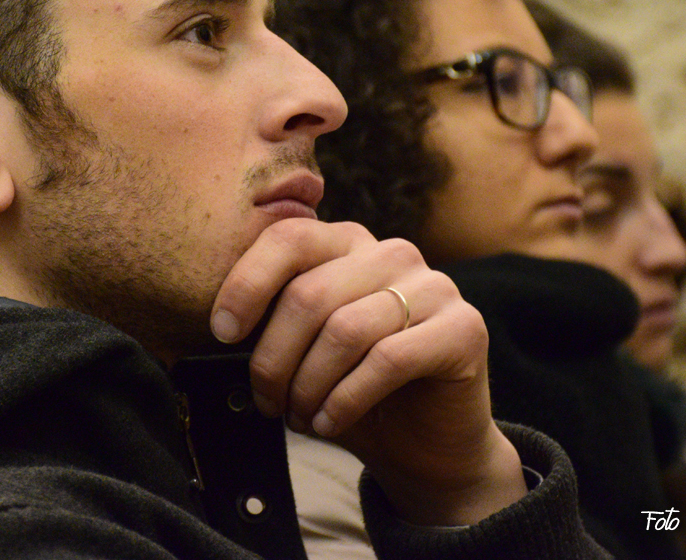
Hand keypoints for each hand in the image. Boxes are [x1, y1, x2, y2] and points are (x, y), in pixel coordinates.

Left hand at [210, 219, 525, 525]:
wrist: (427, 446)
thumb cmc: (353, 391)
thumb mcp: (303, 348)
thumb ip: (274, 319)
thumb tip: (221, 324)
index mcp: (348, 244)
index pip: (288, 239)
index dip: (247, 284)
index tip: (223, 333)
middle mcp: (392, 253)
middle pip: (309, 294)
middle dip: (273, 359)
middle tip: (267, 401)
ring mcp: (434, 286)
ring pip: (345, 330)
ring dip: (308, 386)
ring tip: (299, 416)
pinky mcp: (464, 328)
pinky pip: (387, 359)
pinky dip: (346, 399)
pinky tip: (329, 422)